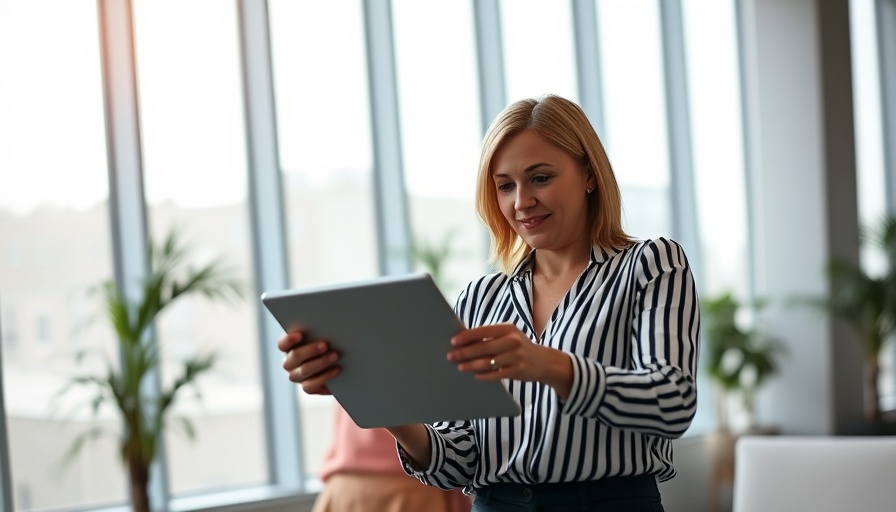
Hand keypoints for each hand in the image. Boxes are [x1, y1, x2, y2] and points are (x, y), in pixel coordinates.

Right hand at [278, 330, 340, 394]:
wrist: (340, 364)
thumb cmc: (328, 344)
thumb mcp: (323, 336)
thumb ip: (319, 332)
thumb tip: (327, 326)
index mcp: (289, 347)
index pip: (283, 344)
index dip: (289, 340)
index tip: (300, 334)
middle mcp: (290, 363)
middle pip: (294, 357)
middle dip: (310, 350)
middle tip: (325, 345)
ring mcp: (297, 376)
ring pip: (303, 371)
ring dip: (320, 363)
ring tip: (335, 355)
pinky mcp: (307, 387)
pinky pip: (311, 385)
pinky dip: (325, 377)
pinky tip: (337, 369)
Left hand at [447, 323, 572, 398]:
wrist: (545, 361)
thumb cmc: (519, 348)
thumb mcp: (509, 337)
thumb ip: (491, 337)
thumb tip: (464, 341)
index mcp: (508, 329)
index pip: (483, 331)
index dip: (467, 336)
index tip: (453, 341)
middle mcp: (513, 341)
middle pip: (483, 347)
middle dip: (465, 352)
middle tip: (451, 356)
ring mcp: (516, 357)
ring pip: (488, 362)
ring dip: (471, 365)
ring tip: (460, 367)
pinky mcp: (518, 371)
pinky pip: (497, 374)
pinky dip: (485, 375)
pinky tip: (475, 376)